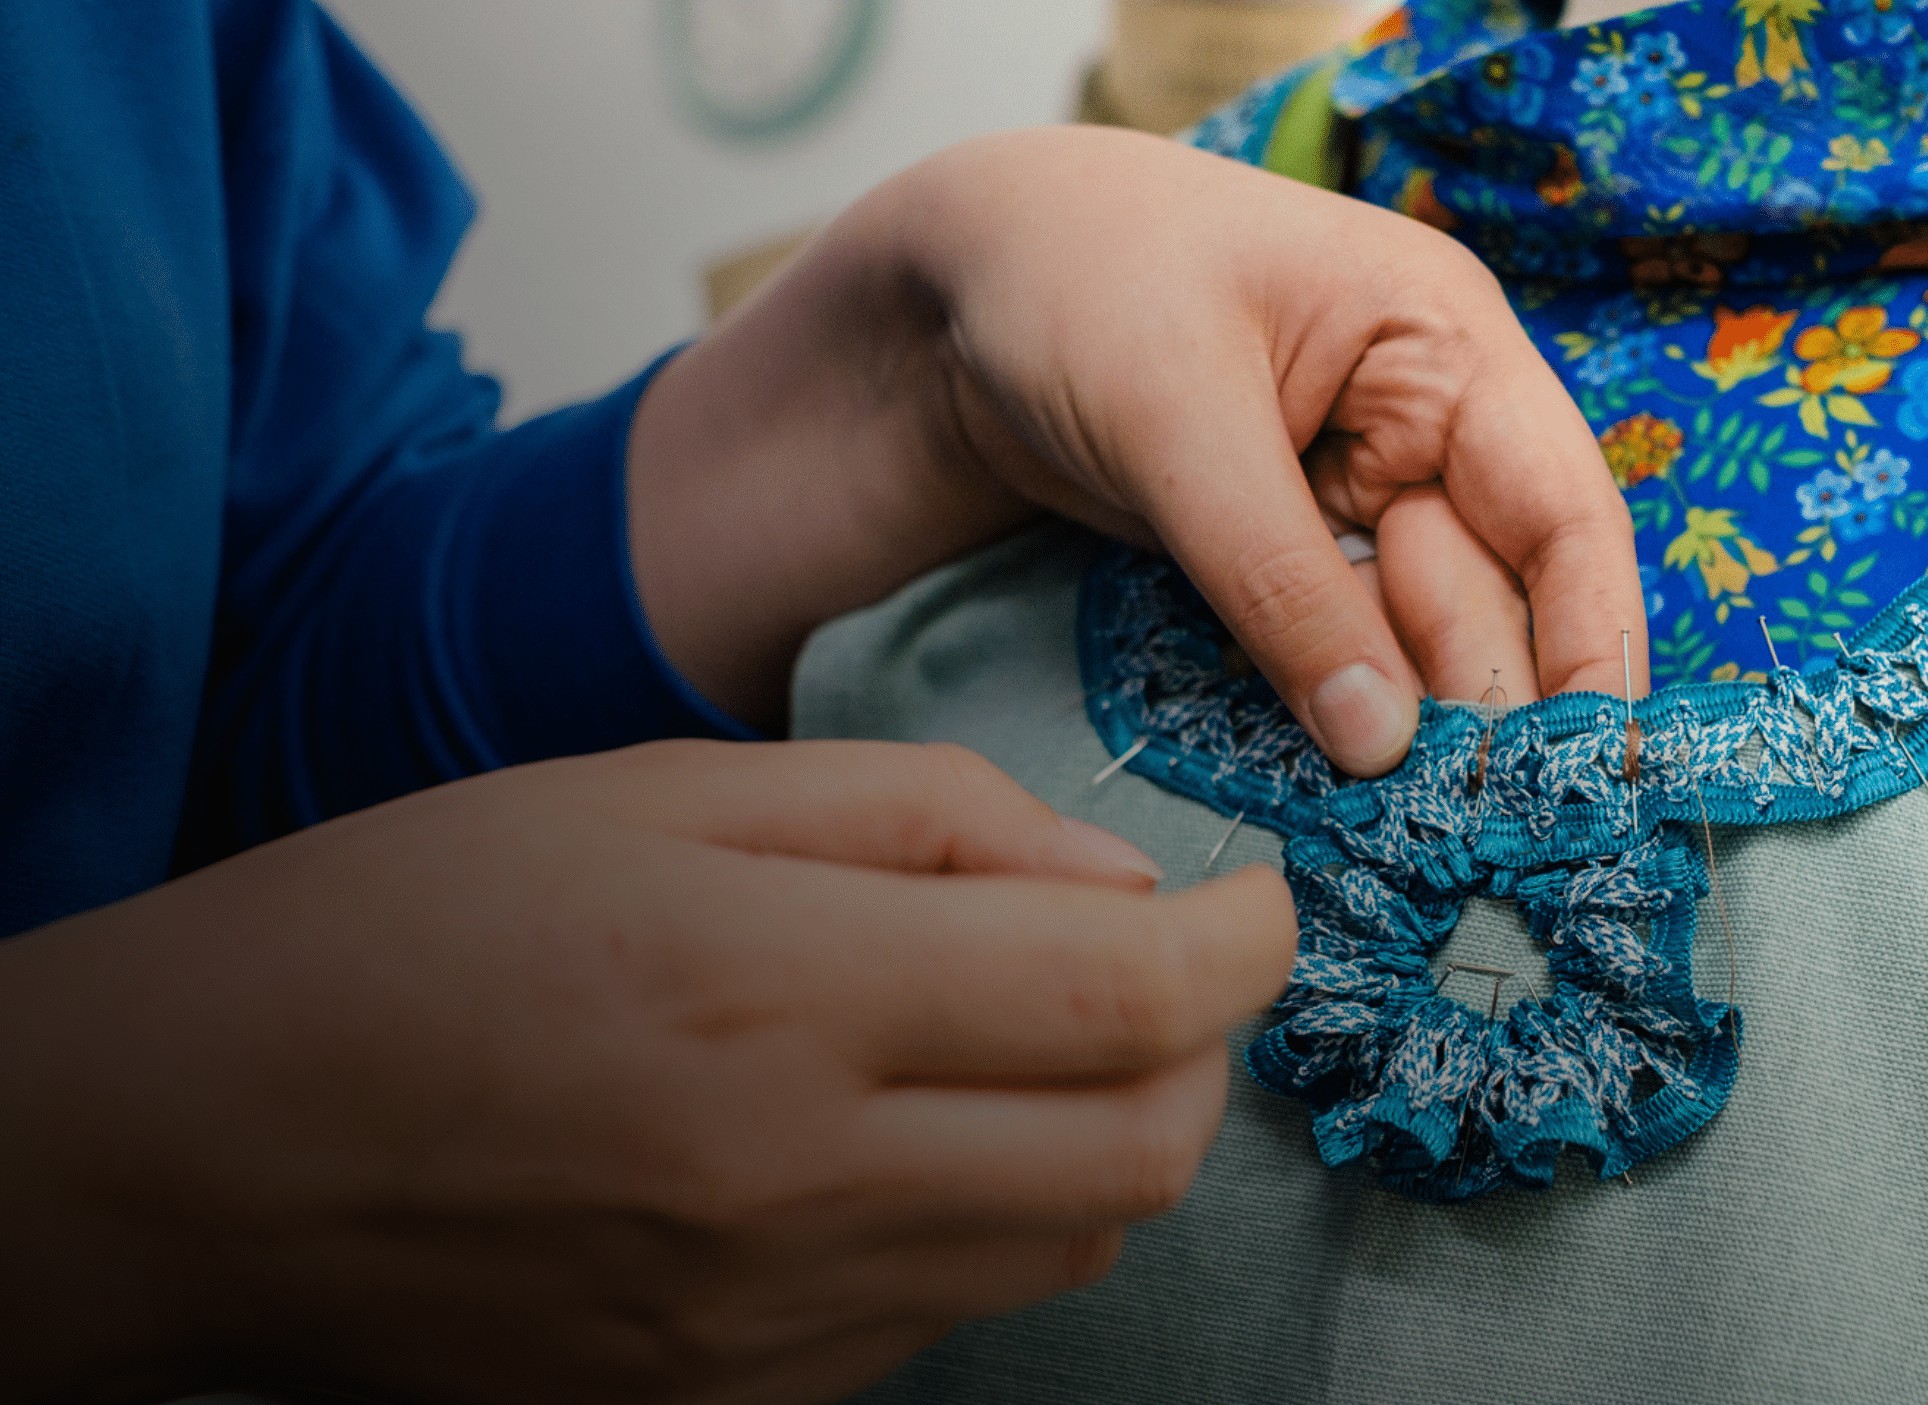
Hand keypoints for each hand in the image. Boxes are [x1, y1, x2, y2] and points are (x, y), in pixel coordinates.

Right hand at [0, 741, 1291, 1403]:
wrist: (207, 1143)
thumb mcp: (673, 793)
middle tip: (1154, 967)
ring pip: (1071, 1243)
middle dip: (1202, 1049)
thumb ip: (925, 819)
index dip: (1244, 941)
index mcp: (781, 994)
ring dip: (1106, 1134)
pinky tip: (902, 1140)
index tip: (1254, 898)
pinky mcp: (738, 1400)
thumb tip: (1118, 876)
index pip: (1131, 997)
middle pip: (1144, 1150)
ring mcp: (771, 1325)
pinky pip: (955, 1314)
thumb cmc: (422, 924)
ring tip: (1022, 1041)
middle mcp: (798, 1187)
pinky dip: (988, 1219)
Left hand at [628, 124, 1647, 770]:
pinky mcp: (1286, 558)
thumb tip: (1385, 746)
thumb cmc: (1066, 281)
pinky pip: (1340, 656)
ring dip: (1419, 739)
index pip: (1564, 509)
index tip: (1596, 771)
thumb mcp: (1178, 424)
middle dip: (1492, 718)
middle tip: (1484, 845)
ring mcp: (1354, 498)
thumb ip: (1283, 587)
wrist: (929, 290)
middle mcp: (1424, 424)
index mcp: (1441, 342)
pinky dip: (1344, 722)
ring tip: (1425, 847)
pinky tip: (1353, 800)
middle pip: (1496, 597)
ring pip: (1419, 644)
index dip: (1595, 642)